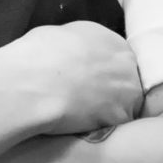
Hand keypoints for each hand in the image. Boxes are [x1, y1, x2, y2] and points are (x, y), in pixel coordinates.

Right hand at [12, 21, 143, 135]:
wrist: (35, 82)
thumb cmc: (40, 53)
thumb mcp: (62, 35)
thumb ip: (80, 46)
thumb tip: (78, 55)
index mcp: (111, 39)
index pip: (119, 58)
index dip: (105, 71)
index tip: (92, 80)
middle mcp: (126, 63)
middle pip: (127, 81)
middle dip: (113, 91)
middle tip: (89, 99)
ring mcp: (128, 92)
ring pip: (126, 106)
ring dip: (111, 111)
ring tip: (85, 114)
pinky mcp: (121, 118)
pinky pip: (117, 125)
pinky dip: (103, 127)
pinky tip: (84, 125)